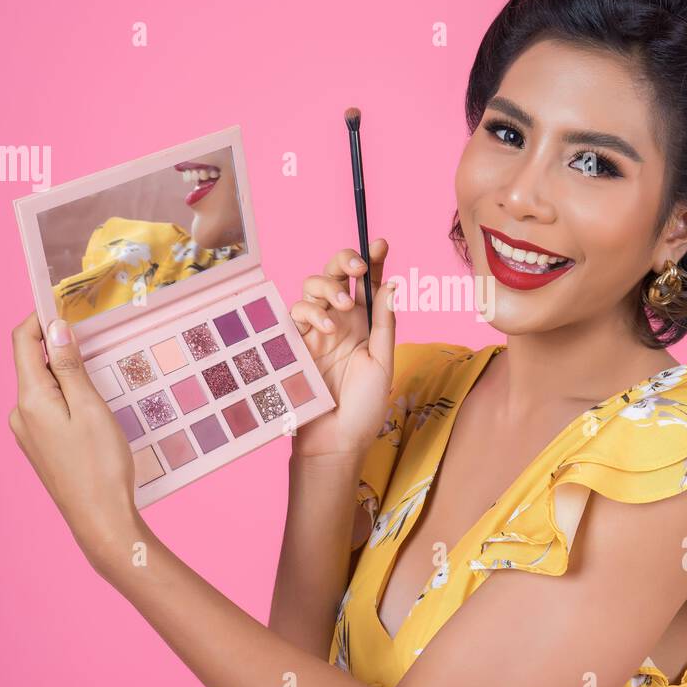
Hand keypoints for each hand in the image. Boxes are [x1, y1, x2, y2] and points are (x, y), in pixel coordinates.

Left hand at [10, 313, 142, 567]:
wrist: (100, 520)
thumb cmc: (100, 465)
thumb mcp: (90, 408)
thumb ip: (71, 367)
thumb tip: (55, 328)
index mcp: (30, 400)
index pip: (23, 343)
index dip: (41, 317)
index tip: (66, 303)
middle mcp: (20, 414)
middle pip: (33, 362)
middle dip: (60, 346)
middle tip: (96, 340)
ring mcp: (28, 432)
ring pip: (44, 386)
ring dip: (68, 374)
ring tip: (102, 379)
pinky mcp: (40, 446)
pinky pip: (49, 407)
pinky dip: (68, 396)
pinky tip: (93, 408)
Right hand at [289, 238, 395, 459]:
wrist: (336, 441)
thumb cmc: (363, 407)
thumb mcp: (382, 363)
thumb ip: (385, 324)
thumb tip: (393, 284)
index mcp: (364, 323)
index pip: (369, 283)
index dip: (374, 260)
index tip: (382, 244)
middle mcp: (340, 321)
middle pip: (335, 275)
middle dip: (344, 261)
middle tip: (357, 267)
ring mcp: (315, 331)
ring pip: (311, 287)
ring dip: (326, 287)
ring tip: (341, 306)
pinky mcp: (294, 344)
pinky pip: (294, 314)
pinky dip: (309, 312)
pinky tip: (325, 327)